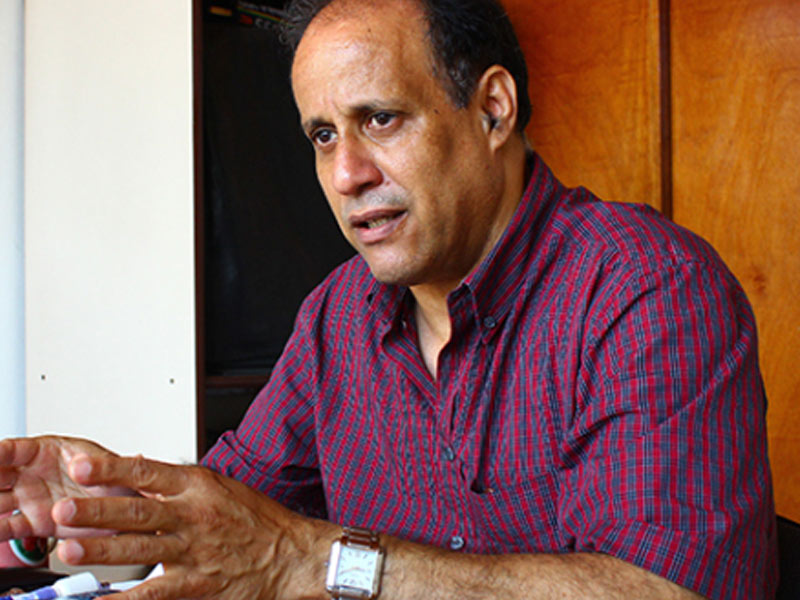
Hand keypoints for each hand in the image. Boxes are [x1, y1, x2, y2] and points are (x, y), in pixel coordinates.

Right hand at [0, 436, 131, 539]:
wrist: (127, 509)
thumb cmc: (118, 477)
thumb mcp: (111, 464)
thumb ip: (97, 464)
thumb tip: (82, 464)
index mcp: (48, 451)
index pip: (15, 450)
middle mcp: (33, 474)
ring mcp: (31, 499)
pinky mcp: (34, 523)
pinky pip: (6, 528)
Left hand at [50, 453, 333, 599]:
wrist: (292, 555)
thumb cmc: (257, 519)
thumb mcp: (221, 486)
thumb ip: (177, 481)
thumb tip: (137, 466)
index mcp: (199, 487)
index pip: (148, 473)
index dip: (112, 469)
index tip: (81, 465)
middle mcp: (194, 517)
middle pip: (138, 513)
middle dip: (97, 511)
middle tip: (62, 508)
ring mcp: (194, 553)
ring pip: (140, 551)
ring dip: (103, 550)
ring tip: (70, 549)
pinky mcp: (196, 585)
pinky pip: (154, 594)